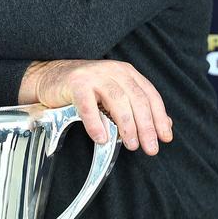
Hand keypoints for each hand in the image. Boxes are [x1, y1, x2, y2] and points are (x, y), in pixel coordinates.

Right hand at [19, 60, 172, 154]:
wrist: (52, 77)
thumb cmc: (86, 90)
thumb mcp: (115, 96)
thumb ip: (137, 108)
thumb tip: (165, 125)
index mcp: (127, 73)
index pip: (150, 96)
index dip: (159, 117)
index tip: (165, 138)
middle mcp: (114, 71)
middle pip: (137, 99)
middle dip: (146, 126)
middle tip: (150, 148)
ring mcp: (95, 75)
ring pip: (117, 100)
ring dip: (126, 125)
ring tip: (130, 145)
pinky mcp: (76, 82)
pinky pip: (88, 105)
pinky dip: (95, 123)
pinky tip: (101, 138)